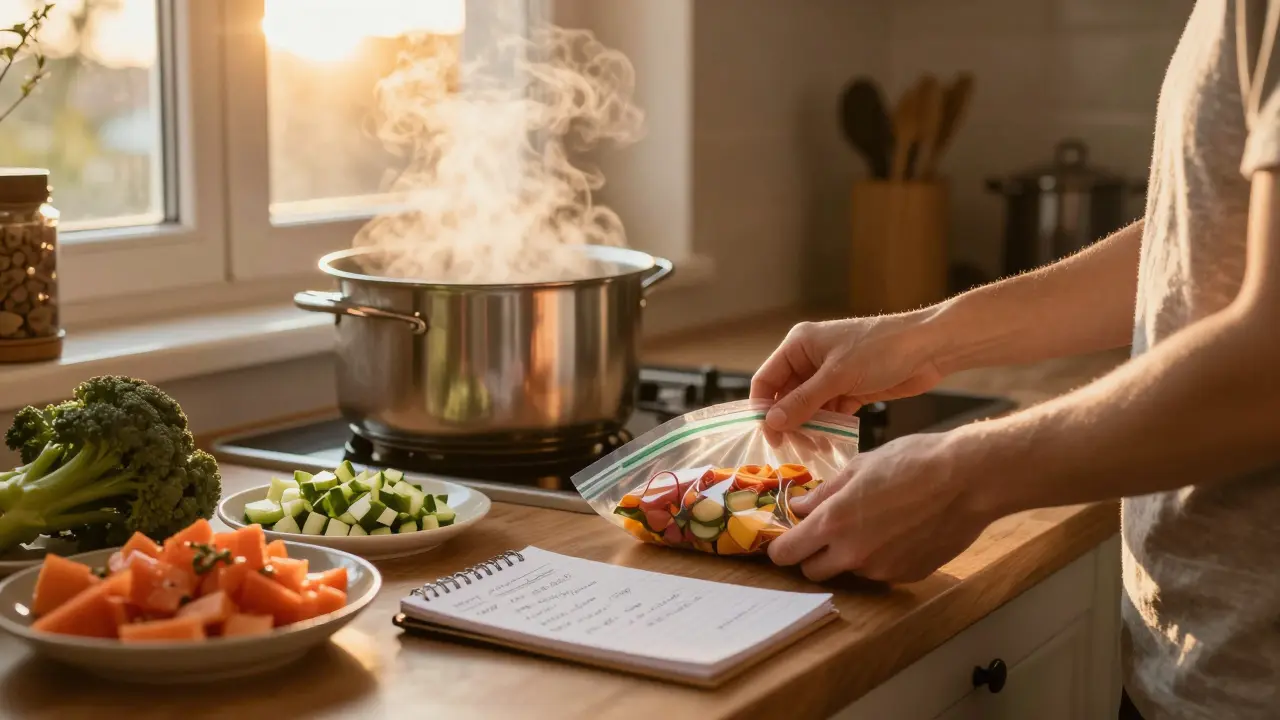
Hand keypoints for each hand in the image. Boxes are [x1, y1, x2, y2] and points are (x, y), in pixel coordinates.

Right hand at [751, 312, 949, 431]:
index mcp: (799, 345)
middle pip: (786, 396)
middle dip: (789, 422)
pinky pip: (829, 411)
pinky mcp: (849, 389)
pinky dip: (827, 427)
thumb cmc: (881, 350)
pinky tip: (829, 442)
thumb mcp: (838, 376)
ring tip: (813, 448)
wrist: (928, 348)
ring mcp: (830, 375)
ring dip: (809, 427)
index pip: (767, 379)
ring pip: (808, 407)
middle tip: (793, 449)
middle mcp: (810, 358)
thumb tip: (772, 422)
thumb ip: (803, 401)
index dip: (764, 408)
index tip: (770, 436)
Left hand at [767, 431, 990, 582]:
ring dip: (848, 555)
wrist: (969, 480)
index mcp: (833, 523)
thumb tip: (800, 506)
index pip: (786, 554)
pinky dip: (880, 557)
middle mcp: (853, 554)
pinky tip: (898, 531)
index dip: (781, 547)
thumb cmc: (914, 462)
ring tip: (872, 522)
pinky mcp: (907, 575)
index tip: (785, 537)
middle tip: (824, 531)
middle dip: (811, 554)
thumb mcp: (860, 466)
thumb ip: (825, 492)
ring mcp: (881, 569)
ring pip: (848, 571)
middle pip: (812, 571)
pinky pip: (880, 572)